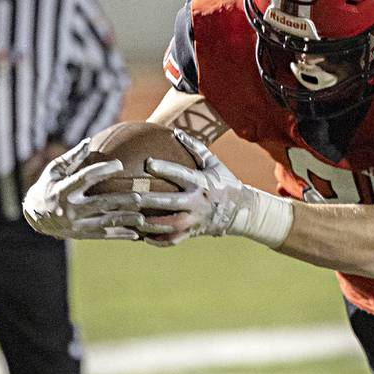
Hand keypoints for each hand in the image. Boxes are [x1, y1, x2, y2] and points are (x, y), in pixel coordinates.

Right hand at [21, 138, 148, 240]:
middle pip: (100, 204)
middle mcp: (69, 209)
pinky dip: (120, 235)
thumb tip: (89, 141)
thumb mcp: (53, 170)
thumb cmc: (48, 186)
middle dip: (121, 201)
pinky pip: (104, 235)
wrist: (35, 216)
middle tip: (139, 197)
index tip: (120, 164)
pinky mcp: (81, 235)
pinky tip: (136, 234)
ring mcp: (76, 224)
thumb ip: (72, 158)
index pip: (85, 178)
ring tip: (143, 218)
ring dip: (125, 220)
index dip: (103, 170)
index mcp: (63, 190)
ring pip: (105, 223)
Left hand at [128, 130, 254, 247]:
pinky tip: (142, 236)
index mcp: (202, 183)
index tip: (147, 162)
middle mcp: (198, 203)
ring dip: (151, 224)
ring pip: (171, 225)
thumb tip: (176, 131)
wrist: (242, 212)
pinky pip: (174, 240)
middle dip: (151, 201)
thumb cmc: (225, 183)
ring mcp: (196, 220)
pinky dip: (158, 241)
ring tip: (132, 219)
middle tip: (131, 196)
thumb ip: (196, 148)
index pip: (182, 175)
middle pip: (172, 203)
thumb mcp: (215, 164)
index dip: (165, 168)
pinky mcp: (193, 233)